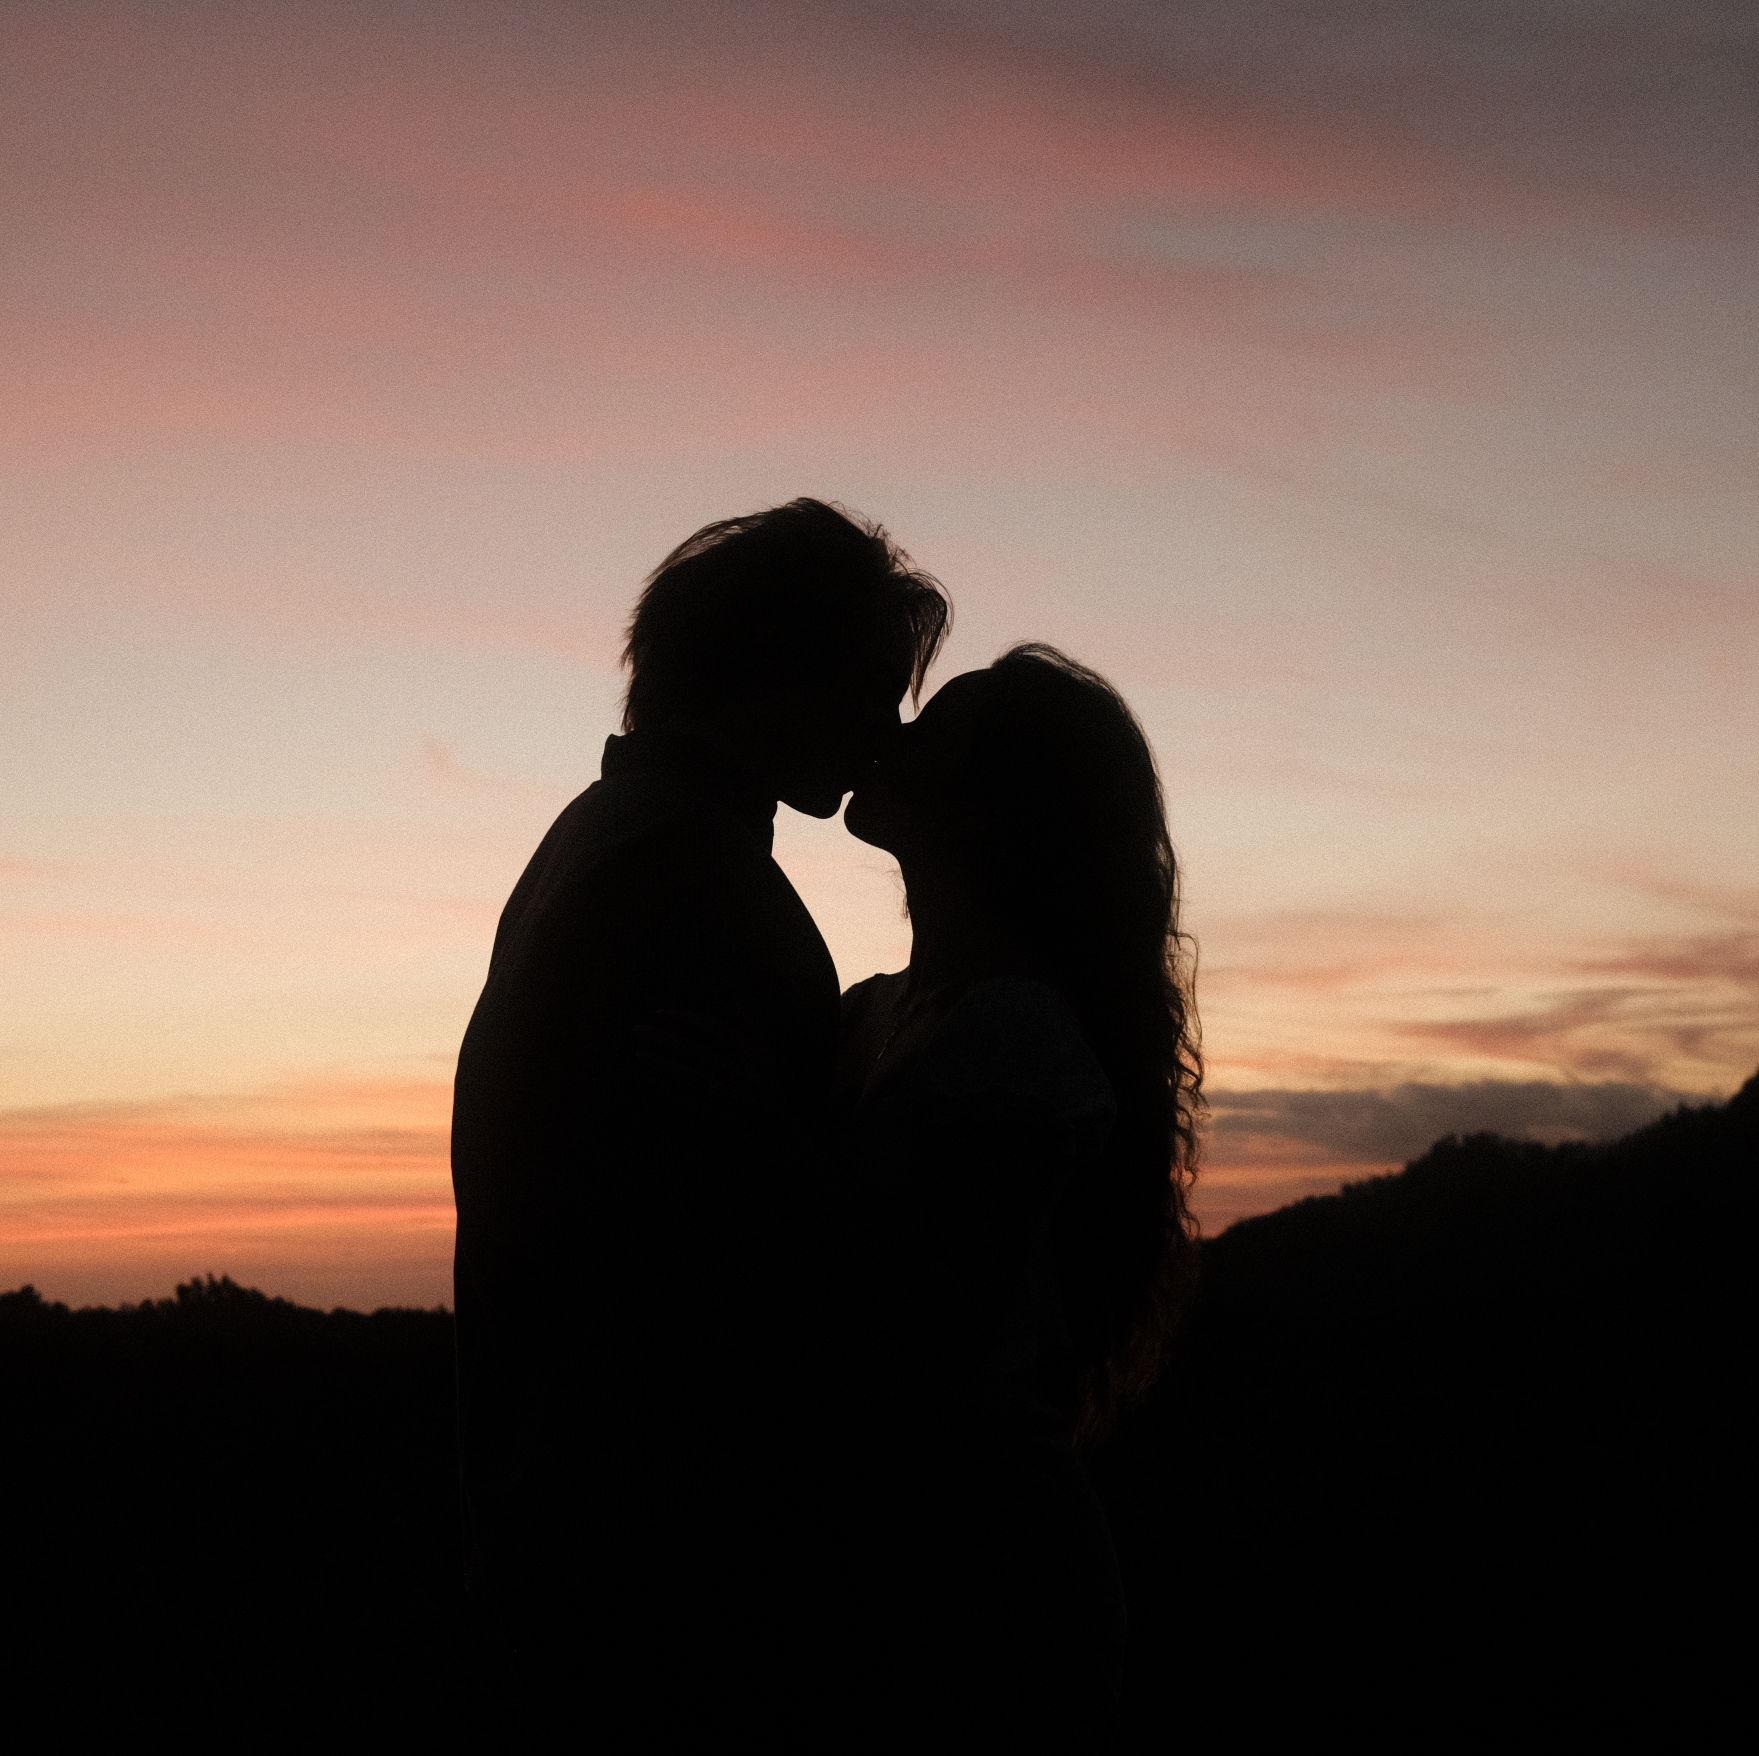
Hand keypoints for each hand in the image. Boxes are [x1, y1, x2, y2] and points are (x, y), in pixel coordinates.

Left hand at [632, 1007, 782, 1128]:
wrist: (775, 1124)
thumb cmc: (767, 1083)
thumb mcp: (764, 1051)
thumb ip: (747, 1025)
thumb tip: (733, 999)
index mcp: (747, 1052)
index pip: (712, 1028)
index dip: (684, 1018)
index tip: (658, 1013)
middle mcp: (735, 1070)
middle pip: (692, 1049)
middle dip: (662, 1038)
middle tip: (636, 1030)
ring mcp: (723, 1093)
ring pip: (685, 1074)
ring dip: (659, 1063)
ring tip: (637, 1052)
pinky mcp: (714, 1113)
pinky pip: (684, 1098)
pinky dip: (664, 1087)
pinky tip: (647, 1077)